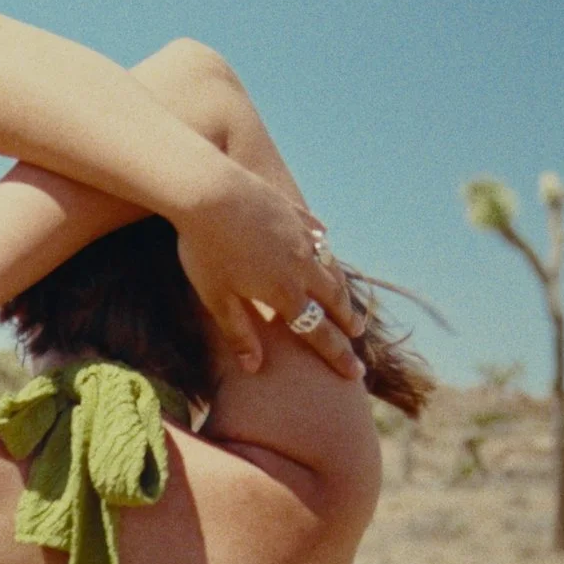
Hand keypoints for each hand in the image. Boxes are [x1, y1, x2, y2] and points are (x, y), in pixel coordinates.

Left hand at [173, 163, 362, 373]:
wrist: (208, 191)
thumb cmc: (206, 248)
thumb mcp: (216, 298)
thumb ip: (238, 333)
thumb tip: (254, 367)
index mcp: (285, 292)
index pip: (318, 331)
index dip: (337, 354)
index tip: (355, 372)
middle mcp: (302, 265)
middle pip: (333, 298)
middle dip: (346, 319)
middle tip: (357, 333)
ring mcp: (300, 235)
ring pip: (329, 265)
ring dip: (340, 285)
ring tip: (346, 298)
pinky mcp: (292, 211)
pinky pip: (315, 231)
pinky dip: (323, 243)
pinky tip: (324, 242)